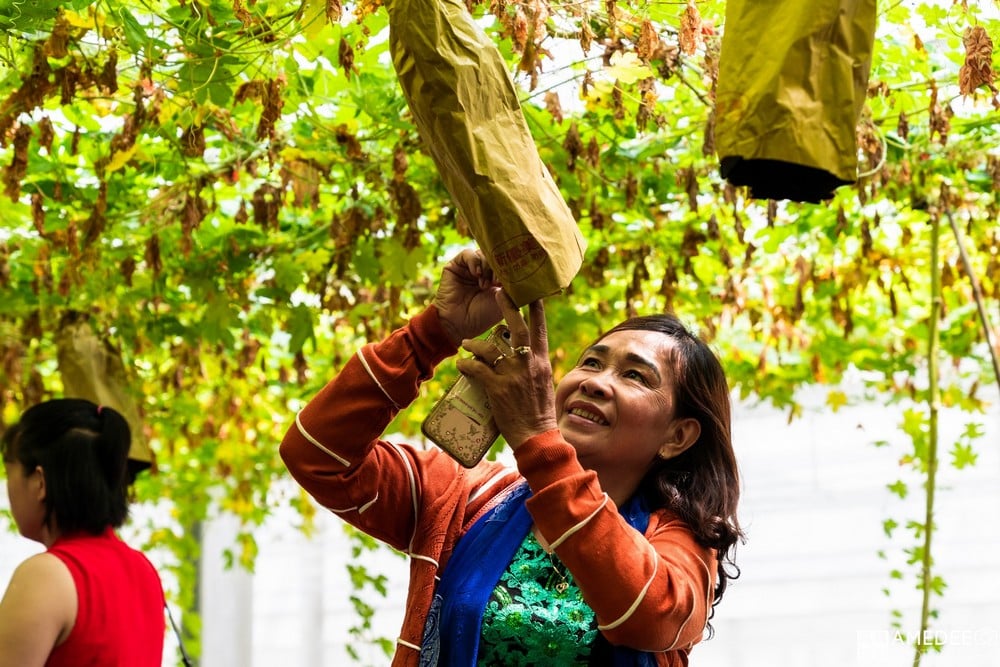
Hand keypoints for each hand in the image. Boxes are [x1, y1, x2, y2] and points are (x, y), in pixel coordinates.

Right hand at [431, 249, 502, 346]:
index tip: (511, 278)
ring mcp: (469, 268)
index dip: (509, 267)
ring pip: (483, 253)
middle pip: (494, 256)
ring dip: (486, 267)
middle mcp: (483, 271)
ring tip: (484, 284)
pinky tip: (477, 274)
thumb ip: (511, 286)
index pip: (505, 263)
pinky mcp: (455, 266)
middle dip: (498, 267)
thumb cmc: (482, 316)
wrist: (459, 324)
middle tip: (497, 282)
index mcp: (495, 278)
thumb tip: (520, 271)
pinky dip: (474, 261)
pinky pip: (467, 253)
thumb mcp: (504, 301)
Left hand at [456, 292, 558, 448]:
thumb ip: (535, 368)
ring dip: (474, 344)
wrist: (536, 436)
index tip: (532, 292)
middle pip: (518, 328)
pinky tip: (461, 365)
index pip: (540, 330)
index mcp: (542, 362)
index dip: (536, 309)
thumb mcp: (543, 384)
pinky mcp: (498, 388)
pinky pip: (477, 370)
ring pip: (489, 349)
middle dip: (508, 308)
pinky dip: (466, 365)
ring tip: (465, 344)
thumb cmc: (539, 413)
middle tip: (499, 293)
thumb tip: (526, 357)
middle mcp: (529, 364)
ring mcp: (513, 375)